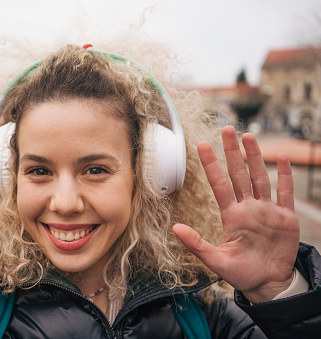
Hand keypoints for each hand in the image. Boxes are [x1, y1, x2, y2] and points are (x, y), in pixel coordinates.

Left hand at [173, 126, 299, 302]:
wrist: (267, 284)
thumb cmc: (241, 273)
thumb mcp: (215, 261)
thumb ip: (196, 244)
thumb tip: (175, 228)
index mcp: (231, 216)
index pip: (219, 184)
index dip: (211, 165)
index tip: (202, 145)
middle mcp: (248, 208)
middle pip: (238, 174)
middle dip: (232, 152)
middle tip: (226, 129)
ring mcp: (267, 211)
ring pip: (260, 177)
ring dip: (255, 157)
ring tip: (248, 136)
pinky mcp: (286, 217)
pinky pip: (285, 193)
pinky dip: (285, 176)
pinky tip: (282, 159)